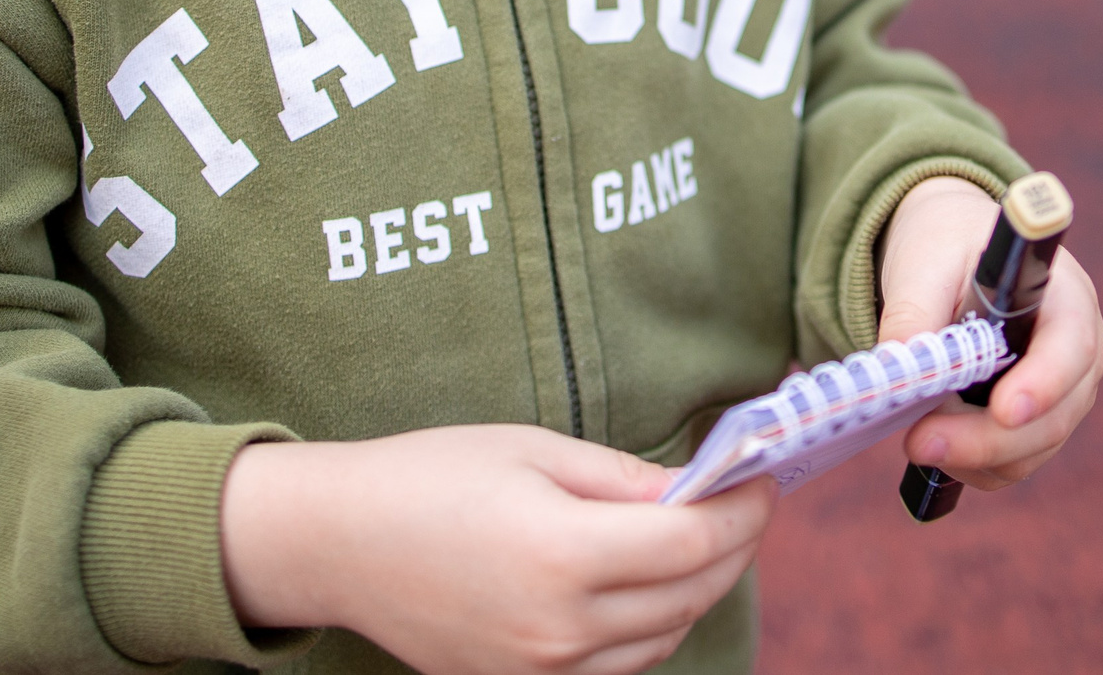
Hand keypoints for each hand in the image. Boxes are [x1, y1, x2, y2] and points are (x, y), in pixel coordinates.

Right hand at [220, 425, 774, 674]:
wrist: (339, 543)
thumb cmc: (431, 476)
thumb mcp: (534, 450)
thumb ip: (623, 478)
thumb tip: (698, 489)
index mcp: (563, 553)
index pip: (693, 543)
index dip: (743, 511)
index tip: (763, 479)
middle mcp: (560, 627)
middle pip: (689, 595)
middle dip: (733, 546)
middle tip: (744, 503)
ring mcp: (542, 669)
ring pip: (664, 640)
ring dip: (696, 590)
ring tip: (700, 539)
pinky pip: (619, 669)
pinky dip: (652, 628)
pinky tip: (648, 585)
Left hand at [876, 175, 1102, 490]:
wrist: (950, 254)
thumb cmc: (946, 246)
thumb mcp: (924, 261)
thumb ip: (913, 312)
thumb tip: (896, 369)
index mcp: (1066, 297)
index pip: (1071, 348)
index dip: (1044, 384)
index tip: (1003, 410)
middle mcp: (1080, 353)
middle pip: (1053, 416)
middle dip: (984, 440)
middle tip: (916, 442)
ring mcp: (1064, 395)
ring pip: (1030, 452)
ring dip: (969, 455)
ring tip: (912, 434)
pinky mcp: (1036, 425)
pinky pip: (1010, 464)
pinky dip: (969, 463)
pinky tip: (931, 437)